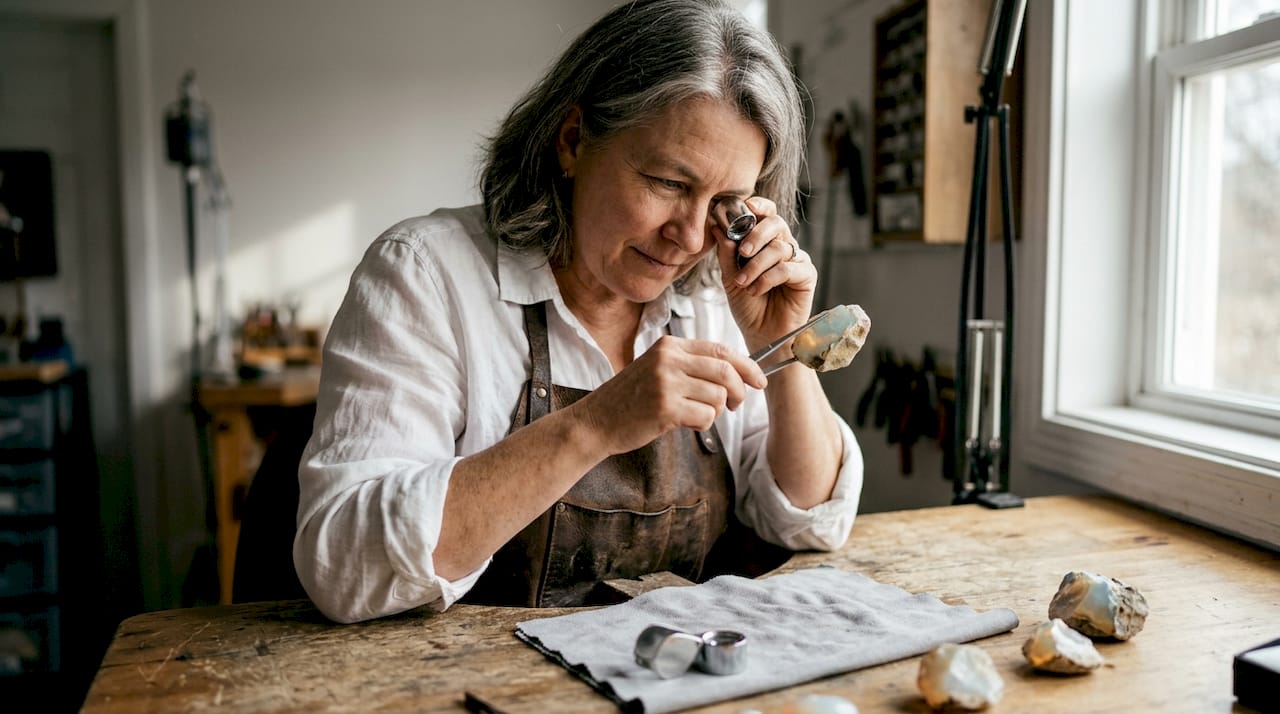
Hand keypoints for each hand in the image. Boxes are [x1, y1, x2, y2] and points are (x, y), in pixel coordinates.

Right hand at [568, 336, 766, 454]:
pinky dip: (702, 424)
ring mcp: (666, 382)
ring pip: (718, 395)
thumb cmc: (632, 400)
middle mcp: (668, 359)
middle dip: (739, 391)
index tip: (760, 380)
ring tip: (694, 415)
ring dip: (715, 411)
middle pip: (725, 371)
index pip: (720, 349)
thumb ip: (692, 366)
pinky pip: (706, 416)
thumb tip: (738, 373)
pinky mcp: (665, 407)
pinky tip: (683, 423)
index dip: (747, 365)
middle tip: (734, 405)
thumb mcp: (659, 370)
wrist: (596, 421)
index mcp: (669, 346)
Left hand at [713, 197, 817, 352]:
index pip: (767, 214)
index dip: (759, 206)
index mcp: (765, 242)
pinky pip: (788, 268)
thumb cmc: (748, 307)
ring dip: (756, 265)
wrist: (760, 335)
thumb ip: (726, 254)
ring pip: (779, 248)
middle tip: (741, 252)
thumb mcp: (730, 278)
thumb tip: (717, 226)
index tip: (745, 206)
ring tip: (743, 282)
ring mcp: (797, 261)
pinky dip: (768, 278)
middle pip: (776, 223)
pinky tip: (756, 290)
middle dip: (756, 234)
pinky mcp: (807, 277)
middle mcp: (783, 247)